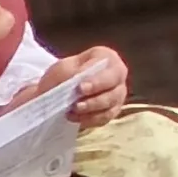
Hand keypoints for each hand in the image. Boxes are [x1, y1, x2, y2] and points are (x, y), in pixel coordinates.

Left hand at [3, 44, 127, 127]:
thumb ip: (71, 73)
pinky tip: (75, 118)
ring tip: (73, 110)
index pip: (106, 65)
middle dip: (96, 92)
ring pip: (112, 101)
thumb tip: (76, 81)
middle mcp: (117, 73)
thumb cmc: (64, 75)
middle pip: (114, 82)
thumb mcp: (62, 68)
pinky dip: (91, 119)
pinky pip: (107, 116)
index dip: (95, 77)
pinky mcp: (114, 110)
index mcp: (106, 57)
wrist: (59, 92)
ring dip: (92, 108)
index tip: (80, 87)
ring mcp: (118, 92)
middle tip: (78, 102)